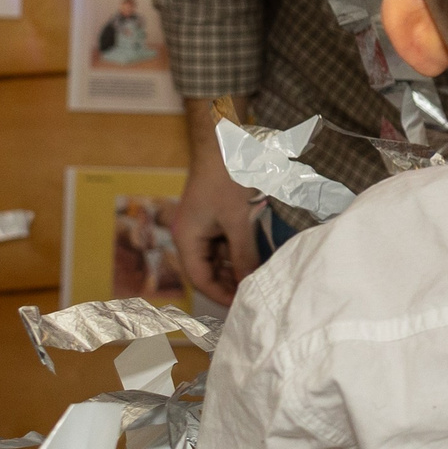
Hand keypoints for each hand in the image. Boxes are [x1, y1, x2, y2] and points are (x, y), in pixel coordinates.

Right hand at [175, 99, 260, 306]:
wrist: (226, 142)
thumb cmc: (227, 178)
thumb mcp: (238, 220)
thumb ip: (243, 254)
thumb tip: (250, 283)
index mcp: (187, 238)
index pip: (200, 280)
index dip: (220, 295)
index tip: (242, 306)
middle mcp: (191, 236)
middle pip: (208, 271)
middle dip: (230, 284)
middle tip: (255, 297)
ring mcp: (203, 227)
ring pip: (219, 259)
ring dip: (237, 269)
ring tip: (261, 282)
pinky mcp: (216, 219)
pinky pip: (226, 244)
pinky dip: (240, 254)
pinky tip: (259, 260)